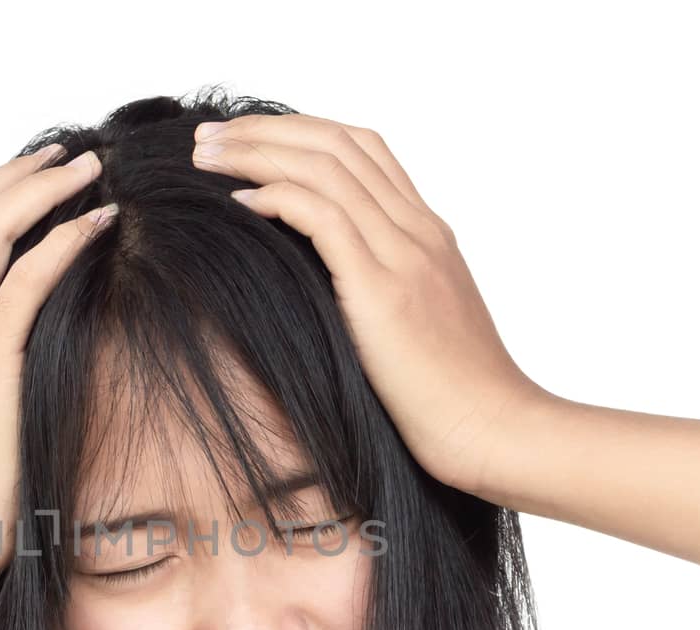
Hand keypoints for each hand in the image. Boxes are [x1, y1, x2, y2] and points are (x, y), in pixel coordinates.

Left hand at [191, 113, 554, 494]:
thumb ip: (378, 290)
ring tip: (206, 158)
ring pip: (325, 168)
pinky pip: (323, 219)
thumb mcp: (415, 326)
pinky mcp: (384, 290)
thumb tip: (321, 287)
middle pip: (337, 143)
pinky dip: (277, 198)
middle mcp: (418, 230)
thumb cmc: (451, 397)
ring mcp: (405, 255)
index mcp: (427, 234)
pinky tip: (239, 203)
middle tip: (208, 137)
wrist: (493, 430)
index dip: (299, 131)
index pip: (362, 149)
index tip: (246, 140)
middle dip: (265, 130)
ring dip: (257, 154)